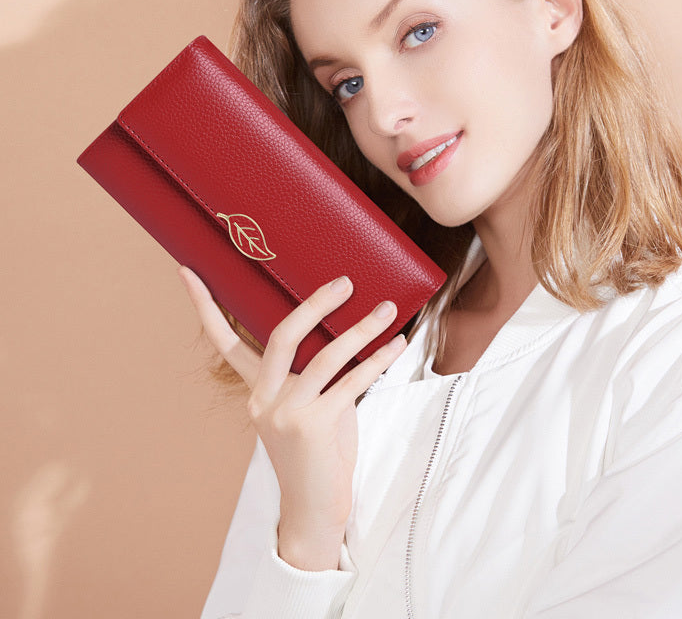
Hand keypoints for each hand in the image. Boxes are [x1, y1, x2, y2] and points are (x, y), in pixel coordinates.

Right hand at [177, 266, 406, 569]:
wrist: (315, 509)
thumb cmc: (317, 452)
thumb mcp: (308, 406)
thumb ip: (316, 373)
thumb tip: (350, 329)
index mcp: (256, 390)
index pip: (224, 342)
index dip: (204, 305)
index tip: (188, 271)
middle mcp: (264, 398)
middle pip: (283, 335)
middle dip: (314, 304)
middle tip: (344, 282)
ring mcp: (286, 413)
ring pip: (325, 357)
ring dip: (361, 329)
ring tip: (386, 308)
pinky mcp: (314, 426)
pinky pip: (352, 382)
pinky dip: (378, 360)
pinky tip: (396, 344)